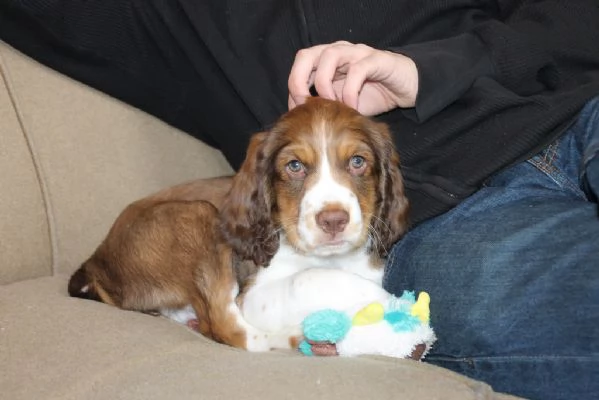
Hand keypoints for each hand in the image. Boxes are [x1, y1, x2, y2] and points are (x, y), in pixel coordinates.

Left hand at [288, 41, 418, 115]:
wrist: (405, 88)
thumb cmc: (372, 94)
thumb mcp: (343, 103)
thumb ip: (324, 106)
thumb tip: (301, 121)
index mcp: (326, 60)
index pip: (299, 67)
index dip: (293, 90)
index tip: (298, 114)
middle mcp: (338, 52)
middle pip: (307, 55)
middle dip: (299, 81)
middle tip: (305, 105)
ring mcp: (357, 53)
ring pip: (329, 56)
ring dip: (324, 84)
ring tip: (332, 106)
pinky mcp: (376, 59)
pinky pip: (357, 70)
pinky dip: (350, 91)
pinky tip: (352, 108)